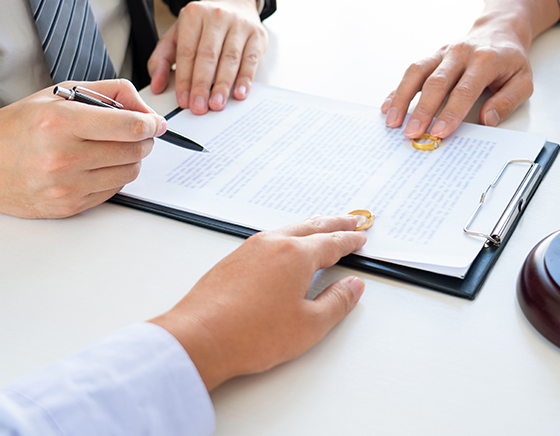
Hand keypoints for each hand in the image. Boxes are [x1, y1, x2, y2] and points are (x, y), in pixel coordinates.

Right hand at [0, 79, 166, 217]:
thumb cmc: (16, 127)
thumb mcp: (58, 95)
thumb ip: (109, 94)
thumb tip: (146, 111)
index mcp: (60, 122)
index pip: (129, 126)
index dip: (151, 124)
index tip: (155, 123)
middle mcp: (63, 156)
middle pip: (134, 151)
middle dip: (143, 140)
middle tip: (136, 133)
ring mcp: (65, 186)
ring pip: (129, 173)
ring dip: (131, 159)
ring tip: (113, 148)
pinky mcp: (68, 207)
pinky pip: (112, 191)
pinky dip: (113, 177)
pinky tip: (96, 166)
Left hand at [149, 0, 267, 114]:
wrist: (234, 3)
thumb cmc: (203, 26)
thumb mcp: (177, 35)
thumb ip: (161, 59)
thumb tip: (157, 85)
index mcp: (193, 15)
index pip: (187, 52)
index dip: (184, 79)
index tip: (183, 101)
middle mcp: (216, 16)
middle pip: (208, 55)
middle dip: (202, 84)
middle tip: (199, 107)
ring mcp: (239, 24)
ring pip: (230, 58)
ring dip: (223, 85)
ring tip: (216, 104)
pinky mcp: (257, 35)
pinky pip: (251, 60)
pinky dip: (245, 78)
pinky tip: (239, 93)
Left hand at [151, 215, 366, 390]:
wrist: (199, 339)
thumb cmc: (249, 335)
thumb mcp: (309, 325)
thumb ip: (337, 303)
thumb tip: (353, 287)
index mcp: (295, 255)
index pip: (332, 242)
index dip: (350, 240)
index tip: (360, 237)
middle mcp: (271, 244)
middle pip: (311, 227)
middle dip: (333, 223)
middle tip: (349, 220)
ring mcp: (248, 250)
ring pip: (287, 230)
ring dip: (309, 227)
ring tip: (320, 227)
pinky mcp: (232, 261)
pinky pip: (267, 239)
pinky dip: (285, 237)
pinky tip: (283, 247)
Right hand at [381, 0, 559, 139]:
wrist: (499, 30)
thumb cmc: (510, 60)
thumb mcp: (524, 81)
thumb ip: (507, 102)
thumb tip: (487, 120)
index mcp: (485, 60)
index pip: (465, 89)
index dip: (450, 112)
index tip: (439, 132)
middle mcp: (460, 53)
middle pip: (437, 82)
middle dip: (422, 110)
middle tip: (412, 133)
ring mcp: (443, 53)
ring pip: (417, 72)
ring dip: (402, 98)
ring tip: (392, 121)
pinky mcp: (432, 56)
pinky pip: (412, 71)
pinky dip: (398, 89)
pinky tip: (388, 106)